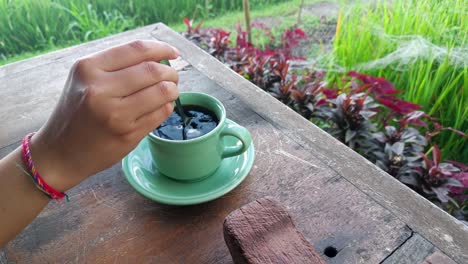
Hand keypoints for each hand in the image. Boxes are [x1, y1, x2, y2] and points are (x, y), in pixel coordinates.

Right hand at [30, 40, 179, 190]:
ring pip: (162, 91)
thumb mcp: (85, 79)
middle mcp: (100, 90)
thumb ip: (116, 66)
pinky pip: (161, 113)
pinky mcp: (128, 135)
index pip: (136, 50)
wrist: (61, 152)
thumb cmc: (77, 112)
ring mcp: (115, 114)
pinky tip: (161, 106)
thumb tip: (159, 58)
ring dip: (173, 90)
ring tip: (170, 91)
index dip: (161, 49)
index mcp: (88, 69)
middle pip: (153, 71)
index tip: (173, 53)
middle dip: (170, 72)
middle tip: (173, 77)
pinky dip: (167, 107)